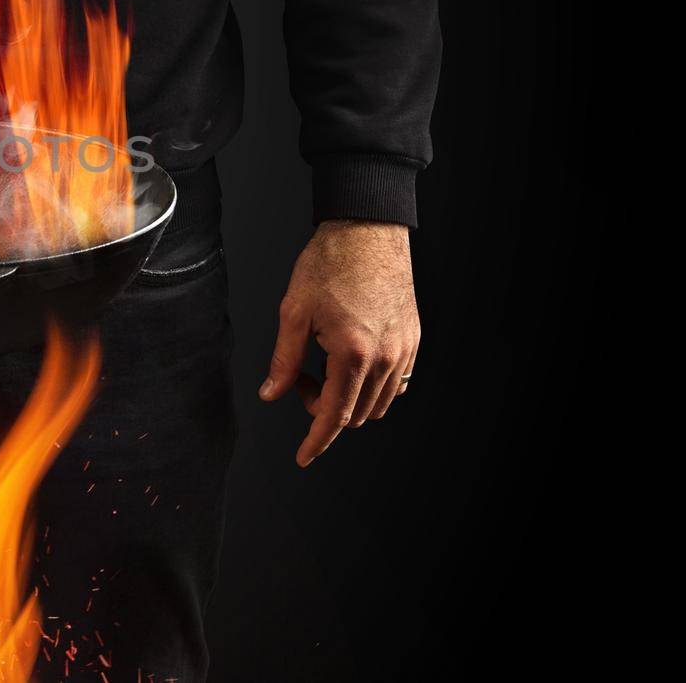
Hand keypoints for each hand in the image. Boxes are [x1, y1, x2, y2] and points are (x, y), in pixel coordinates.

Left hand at [260, 219, 420, 467]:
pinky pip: (397, 382)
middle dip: (323, 408)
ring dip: (348, 398)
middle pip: (355, 414)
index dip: (315, 441)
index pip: (334, 416)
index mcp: (354, 354)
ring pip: (378, 403)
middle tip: (299, 377)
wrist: (367, 229)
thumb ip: (283, 360)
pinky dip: (371, 385)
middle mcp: (387, 358)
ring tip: (322, 363)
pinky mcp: (414, 340)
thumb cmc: (330, 263)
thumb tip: (272, 393)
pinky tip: (349, 361)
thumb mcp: (293, 312)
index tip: (303, 457)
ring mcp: (405, 350)